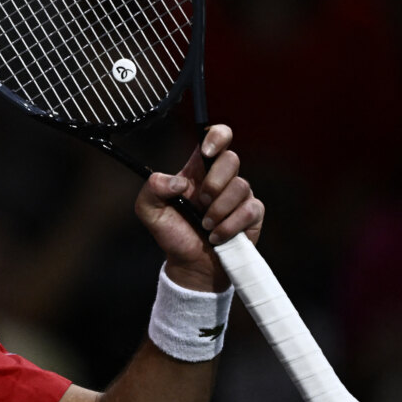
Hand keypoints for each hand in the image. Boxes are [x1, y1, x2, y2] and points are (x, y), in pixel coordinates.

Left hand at [134, 124, 264, 291]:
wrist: (191, 265)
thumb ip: (152, 189)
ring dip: (218, 210)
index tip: (207, 151)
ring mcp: (239, 195)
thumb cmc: (172, 234)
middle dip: (214, 182)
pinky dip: (229, 226)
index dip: (216, 136)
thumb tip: (178, 181)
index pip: (215, 138)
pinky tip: (216, 237)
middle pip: (232, 158)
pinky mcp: (252, 214)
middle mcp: (220, 178)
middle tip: (199, 203)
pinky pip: (249, 210)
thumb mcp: (149, 211)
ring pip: (241, 186)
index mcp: (197, 170)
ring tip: (205, 225)